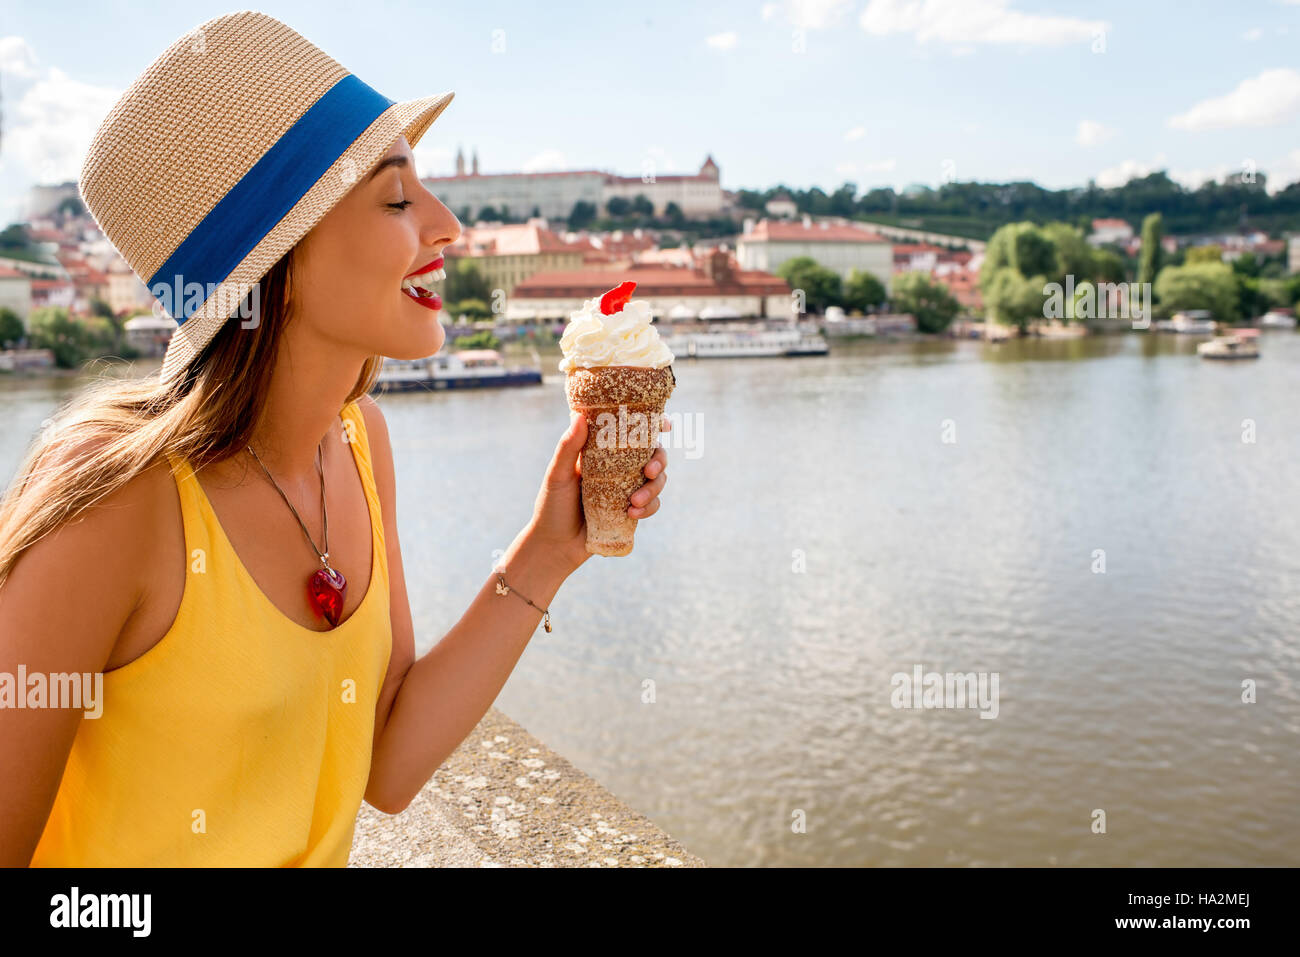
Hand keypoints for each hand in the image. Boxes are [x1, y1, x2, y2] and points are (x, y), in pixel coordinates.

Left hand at [526, 411, 671, 573]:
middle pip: (653, 453)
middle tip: (650, 471)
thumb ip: (568, 447)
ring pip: (657, 480)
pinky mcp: (631, 510)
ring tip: (634, 502)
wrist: (555, 546)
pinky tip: (632, 514)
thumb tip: (580, 416)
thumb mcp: (558, 475)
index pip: (631, 431)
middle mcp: (619, 466)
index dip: (652, 425)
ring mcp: (627, 488)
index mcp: (603, 450)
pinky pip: (652, 504)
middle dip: (660, 460)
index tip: (664, 426)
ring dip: (654, 488)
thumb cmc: (552, 505)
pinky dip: (649, 507)